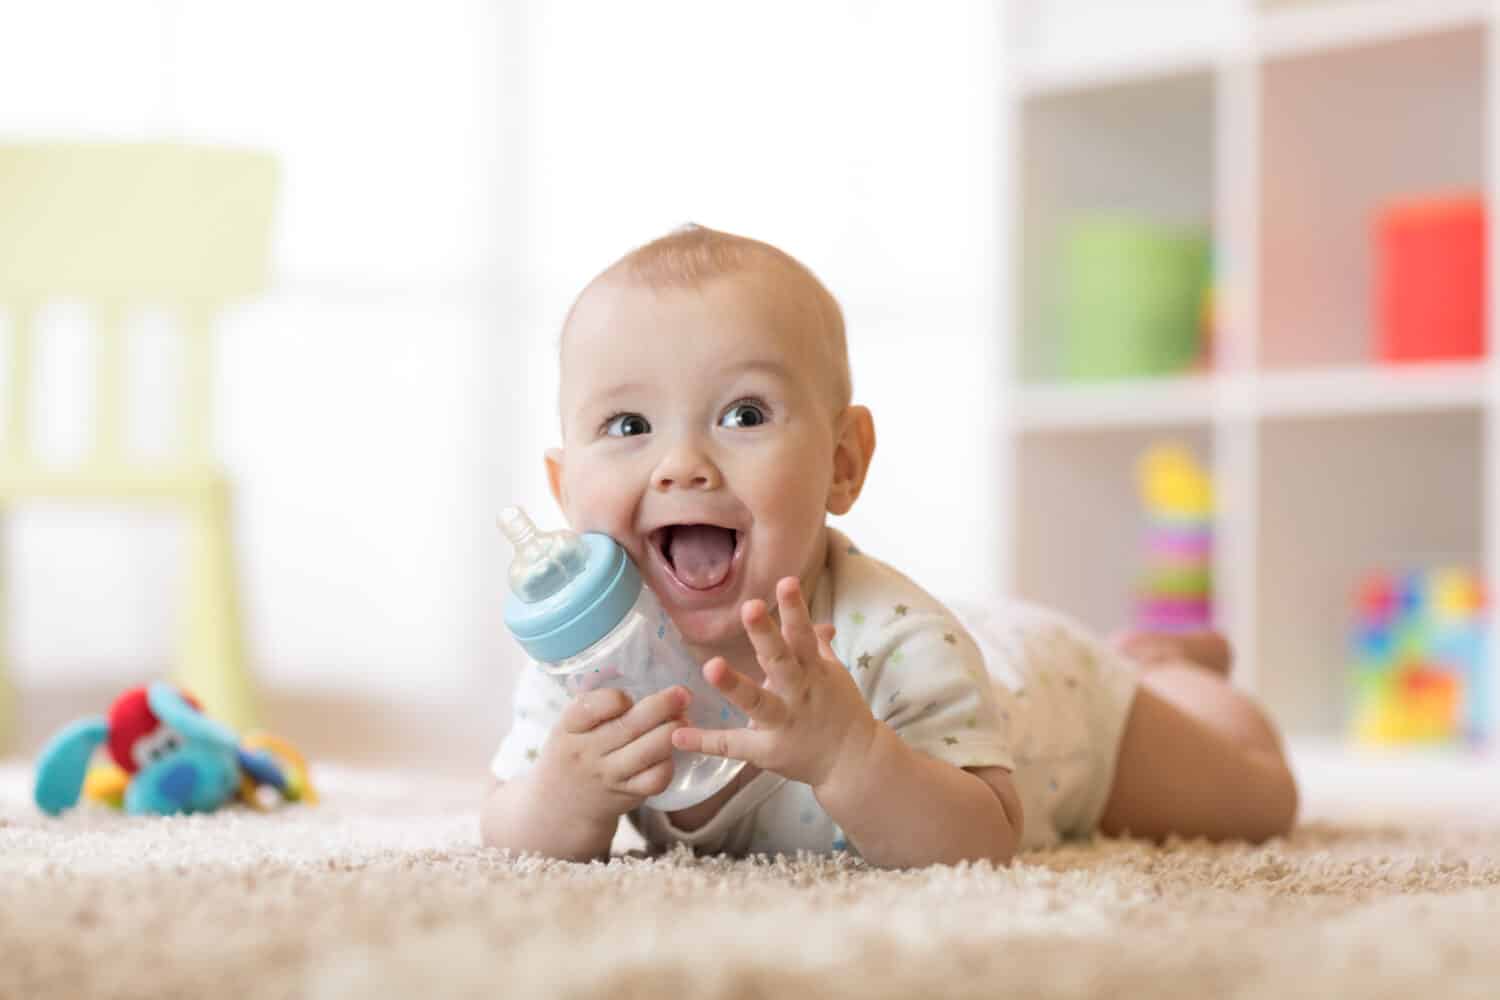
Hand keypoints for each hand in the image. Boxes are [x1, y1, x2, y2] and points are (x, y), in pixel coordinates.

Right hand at [535, 685, 689, 824]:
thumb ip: (597, 704)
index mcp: (569, 727)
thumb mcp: (571, 725)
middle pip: (629, 726)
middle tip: (682, 693)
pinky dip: (669, 763)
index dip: (617, 698)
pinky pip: (655, 779)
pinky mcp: (626, 796)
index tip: (630, 695)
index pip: (592, 706)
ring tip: (684, 719)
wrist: (559, 805)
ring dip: (672, 732)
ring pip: (648, 752)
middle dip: (662, 705)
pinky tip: (672, 751)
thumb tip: (645, 671)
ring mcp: (607, 775)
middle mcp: (586, 752)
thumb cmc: (574, 750)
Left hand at [670, 576, 877, 789]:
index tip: (785, 582)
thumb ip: (820, 647)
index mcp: (814, 671)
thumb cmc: (840, 711)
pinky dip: (705, 742)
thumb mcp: (834, 675)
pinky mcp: (767, 751)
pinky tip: (677, 735)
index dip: (794, 609)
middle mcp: (799, 692)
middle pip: (781, 660)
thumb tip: (820, 620)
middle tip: (749, 607)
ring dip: (734, 684)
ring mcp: (783, 722)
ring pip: (758, 702)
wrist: (855, 762)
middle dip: (766, 635)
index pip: (803, 635)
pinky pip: (733, 745)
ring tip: (709, 666)